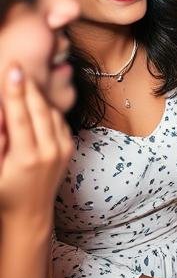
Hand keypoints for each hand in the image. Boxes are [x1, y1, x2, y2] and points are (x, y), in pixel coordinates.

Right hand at [0, 65, 72, 217]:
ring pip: (52, 112)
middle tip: (18, 65)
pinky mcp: (69, 148)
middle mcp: (49, 151)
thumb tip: (1, 116)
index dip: (16, 91)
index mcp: (27, 157)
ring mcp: (62, 150)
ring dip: (39, 94)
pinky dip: (47, 108)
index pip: (21, 116)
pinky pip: (59, 121)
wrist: (30, 213)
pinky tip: (36, 100)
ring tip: (25, 78)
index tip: (13, 70)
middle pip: (40, 109)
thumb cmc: (3, 192)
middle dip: (28, 86)